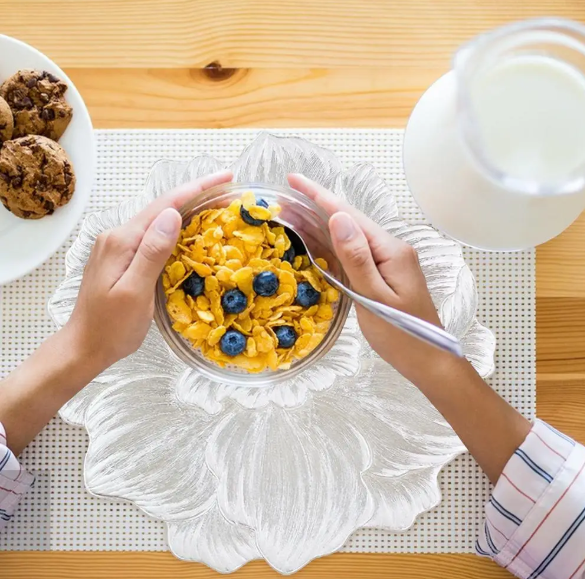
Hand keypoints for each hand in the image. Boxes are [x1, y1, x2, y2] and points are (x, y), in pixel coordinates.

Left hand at [66, 170, 232, 370]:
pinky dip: (177, 229)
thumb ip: (152, 252)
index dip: (197, 189)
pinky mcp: (123, 258)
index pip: (165, 205)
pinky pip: (154, 235)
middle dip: (198, 196)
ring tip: (217, 207)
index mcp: (123, 241)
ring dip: (189, 210)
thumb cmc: (111, 327)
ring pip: (159, 221)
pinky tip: (191, 231)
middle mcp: (119, 237)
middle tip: (230, 194)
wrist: (84, 347)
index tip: (225, 178)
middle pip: (163, 208)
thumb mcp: (135, 292)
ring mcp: (119, 247)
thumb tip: (173, 215)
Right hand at [288, 173, 455, 385]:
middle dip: (314, 207)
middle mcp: (389, 250)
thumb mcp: (375, 299)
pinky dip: (330, 245)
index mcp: (391, 250)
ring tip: (291, 216)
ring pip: (348, 236)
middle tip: (283, 200)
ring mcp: (386, 261)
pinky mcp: (381, 274)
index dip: (319, 196)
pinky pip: (352, 253)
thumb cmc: (403, 336)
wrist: (428, 361)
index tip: (295, 179)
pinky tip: (314, 241)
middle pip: (347, 221)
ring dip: (319, 225)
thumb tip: (338, 218)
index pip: (349, 215)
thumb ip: (357, 258)